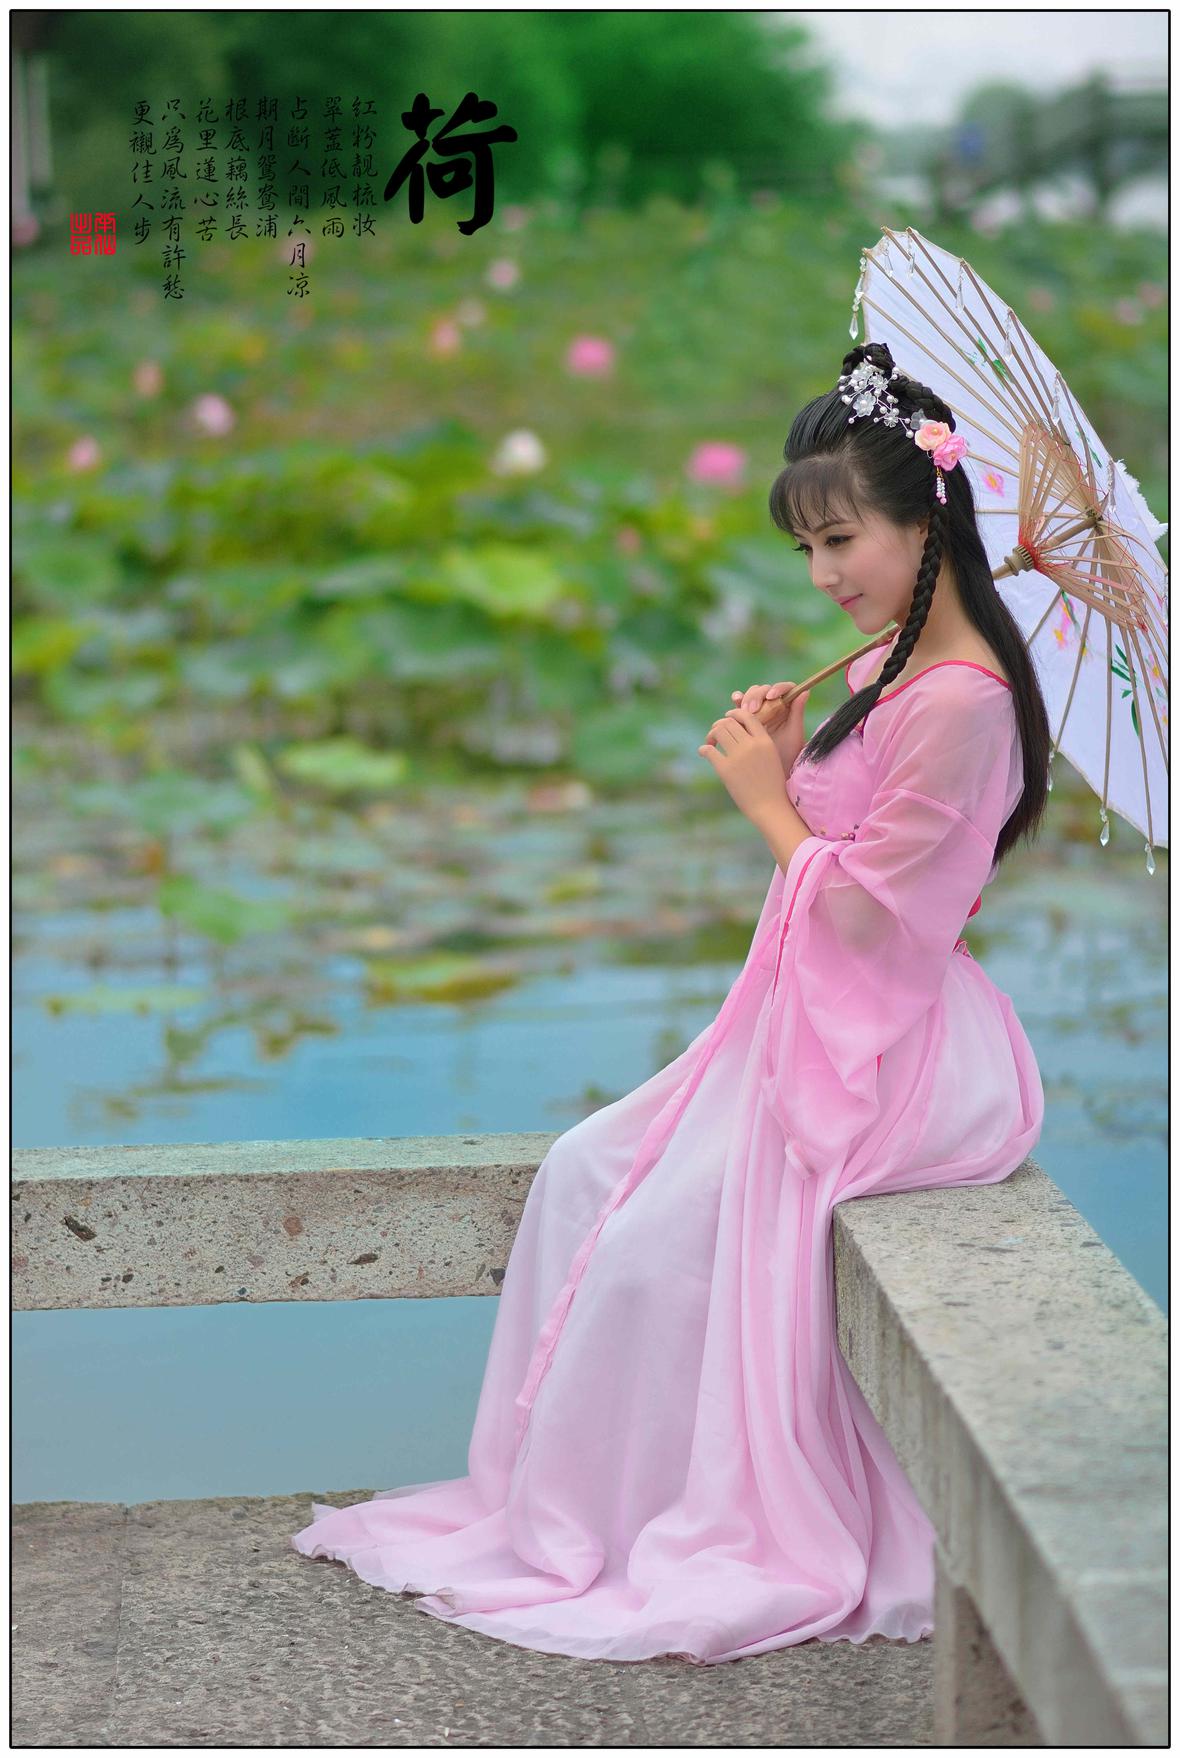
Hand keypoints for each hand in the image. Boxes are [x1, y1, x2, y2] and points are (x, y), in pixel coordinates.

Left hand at [698, 706, 789, 826]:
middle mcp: (751, 745)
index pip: (747, 716)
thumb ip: (759, 744)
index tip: (727, 718)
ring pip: (718, 732)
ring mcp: (738, 756)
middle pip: (729, 723)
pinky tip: (703, 752)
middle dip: (719, 725)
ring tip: (710, 742)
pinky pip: (709, 750)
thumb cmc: (772, 785)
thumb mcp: (772, 758)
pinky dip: (704, 749)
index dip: (734, 714)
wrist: (770, 807)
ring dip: (711, 735)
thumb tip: (740, 734)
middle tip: (715, 734)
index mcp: (765, 741)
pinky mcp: (725, 769)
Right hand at [728, 681, 810, 774]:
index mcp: (788, 707)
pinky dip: (737, 702)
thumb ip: (797, 713)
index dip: (777, 689)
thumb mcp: (794, 735)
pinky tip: (734, 702)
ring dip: (746, 699)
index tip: (771, 697)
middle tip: (752, 710)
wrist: (772, 773)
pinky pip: (740, 706)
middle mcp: (773, 706)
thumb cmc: (787, 755)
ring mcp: (759, 711)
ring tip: (743, 710)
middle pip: (764, 691)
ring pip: (751, 696)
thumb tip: (805, 690)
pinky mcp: (746, 718)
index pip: (784, 689)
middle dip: (757, 697)